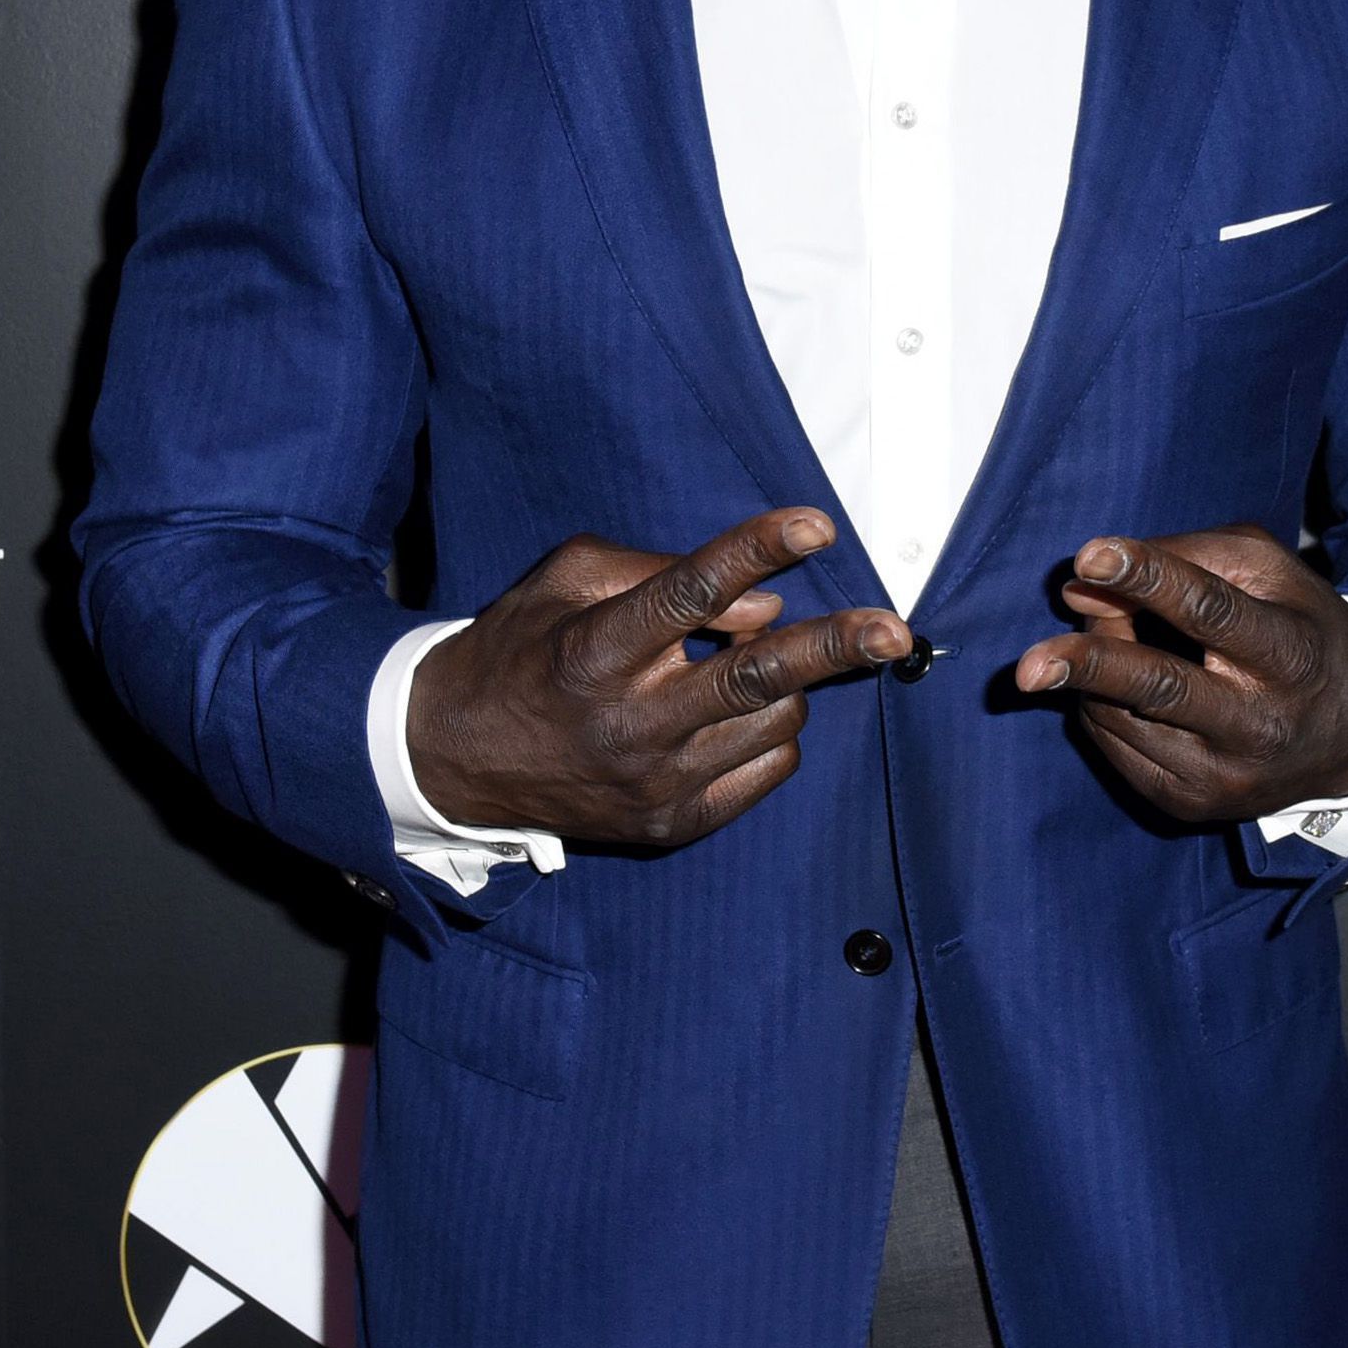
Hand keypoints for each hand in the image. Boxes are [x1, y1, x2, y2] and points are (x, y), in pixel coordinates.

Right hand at [408, 509, 910, 850]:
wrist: (455, 760)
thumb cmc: (520, 651)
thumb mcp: (564, 582)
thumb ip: (657, 574)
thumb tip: (763, 603)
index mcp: (596, 651)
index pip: (688, 592)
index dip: (756, 551)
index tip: (814, 523)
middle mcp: (629, 723)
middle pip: (755, 677)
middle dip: (835, 647)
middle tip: (892, 628)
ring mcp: (655, 783)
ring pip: (774, 722)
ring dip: (783, 684)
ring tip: (740, 666)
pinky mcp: (672, 824)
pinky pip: (766, 770)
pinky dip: (770, 734)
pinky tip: (730, 716)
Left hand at [1012, 527, 1347, 829]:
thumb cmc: (1302, 629)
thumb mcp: (1270, 571)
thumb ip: (1185, 556)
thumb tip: (1082, 579)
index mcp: (1289, 654)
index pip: (1211, 610)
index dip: (1148, 578)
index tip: (1090, 555)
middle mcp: (1259, 723)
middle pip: (1160, 687)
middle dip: (1088, 667)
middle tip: (1026, 664)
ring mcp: (1225, 775)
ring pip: (1124, 717)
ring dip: (1091, 669)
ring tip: (1107, 634)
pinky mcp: (1194, 805)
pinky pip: (1117, 750)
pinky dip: (1101, 707)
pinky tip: (1119, 686)